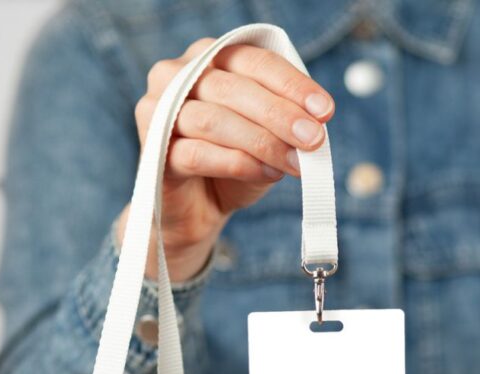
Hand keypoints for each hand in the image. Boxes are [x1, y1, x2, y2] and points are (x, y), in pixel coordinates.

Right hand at [115, 38, 334, 281]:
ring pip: (214, 119)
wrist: (198, 209)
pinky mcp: (154, 152)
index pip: (255, 61)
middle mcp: (177, 75)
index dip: (293, 85)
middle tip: (314, 139)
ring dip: (262, 142)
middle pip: (234, 88)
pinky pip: (198, 153)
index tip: (325, 111)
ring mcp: (159, 111)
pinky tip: (265, 173)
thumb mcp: (268, 135)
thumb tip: (315, 123)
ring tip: (294, 164)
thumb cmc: (234, 162)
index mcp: (210, 57)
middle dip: (280, 114)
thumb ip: (287, 121)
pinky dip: (238, 163)